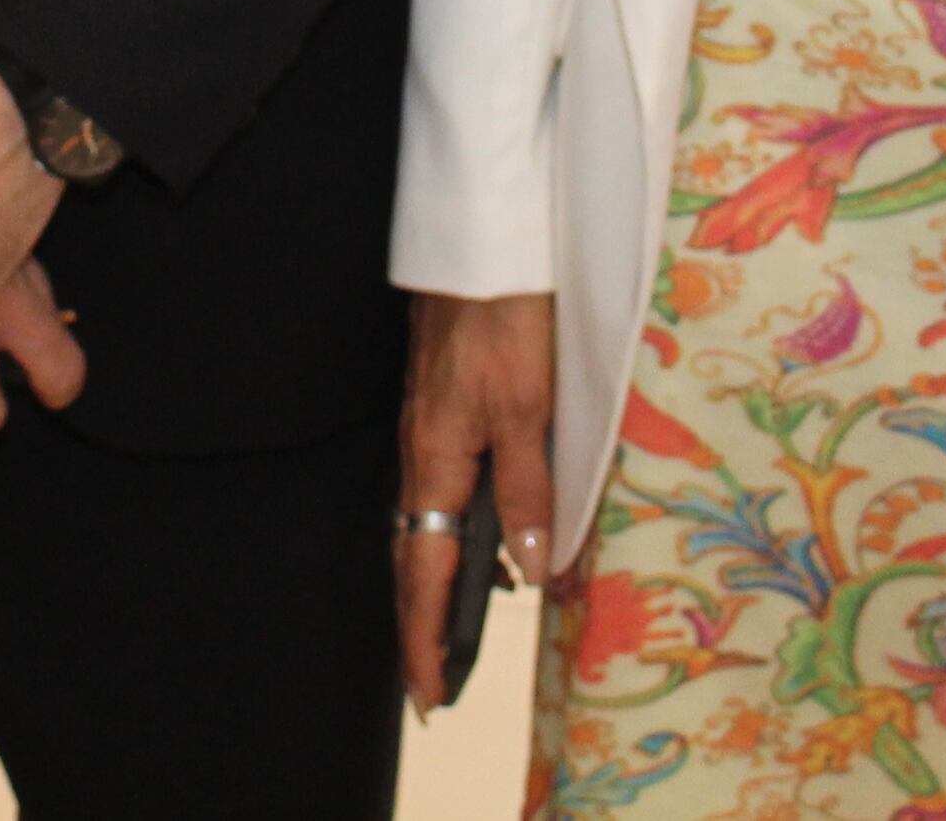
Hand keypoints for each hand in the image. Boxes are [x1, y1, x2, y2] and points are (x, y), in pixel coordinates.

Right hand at [396, 289, 554, 712]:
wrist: (481, 249)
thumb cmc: (503, 323)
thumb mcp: (530, 411)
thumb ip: (527, 490)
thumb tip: (528, 568)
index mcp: (435, 465)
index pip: (423, 574)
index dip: (424, 639)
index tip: (429, 696)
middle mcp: (422, 456)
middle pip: (415, 558)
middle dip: (423, 624)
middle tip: (440, 682)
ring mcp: (429, 433)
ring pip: (429, 526)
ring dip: (442, 581)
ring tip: (469, 627)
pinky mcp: (443, 411)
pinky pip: (442, 492)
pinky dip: (457, 533)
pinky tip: (492, 538)